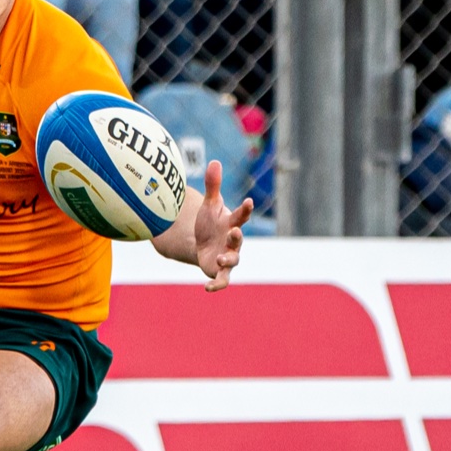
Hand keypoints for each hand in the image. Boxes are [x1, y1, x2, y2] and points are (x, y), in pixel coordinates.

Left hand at [192, 161, 253, 291]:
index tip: (248, 201)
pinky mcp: (219, 271)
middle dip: (237, 236)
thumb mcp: (210, 205)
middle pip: (238, 240)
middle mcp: (233, 241)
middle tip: (234, 232)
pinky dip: (216, 285)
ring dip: (229, 259)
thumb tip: (214, 161)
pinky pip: (221, 281)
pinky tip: (207, 288)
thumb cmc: (210, 223)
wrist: (202, 243)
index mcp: (232, 224)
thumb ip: (214, 186)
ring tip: (221, 258)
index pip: (241, 215)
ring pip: (233, 260)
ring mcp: (228, 257)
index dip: (245, 209)